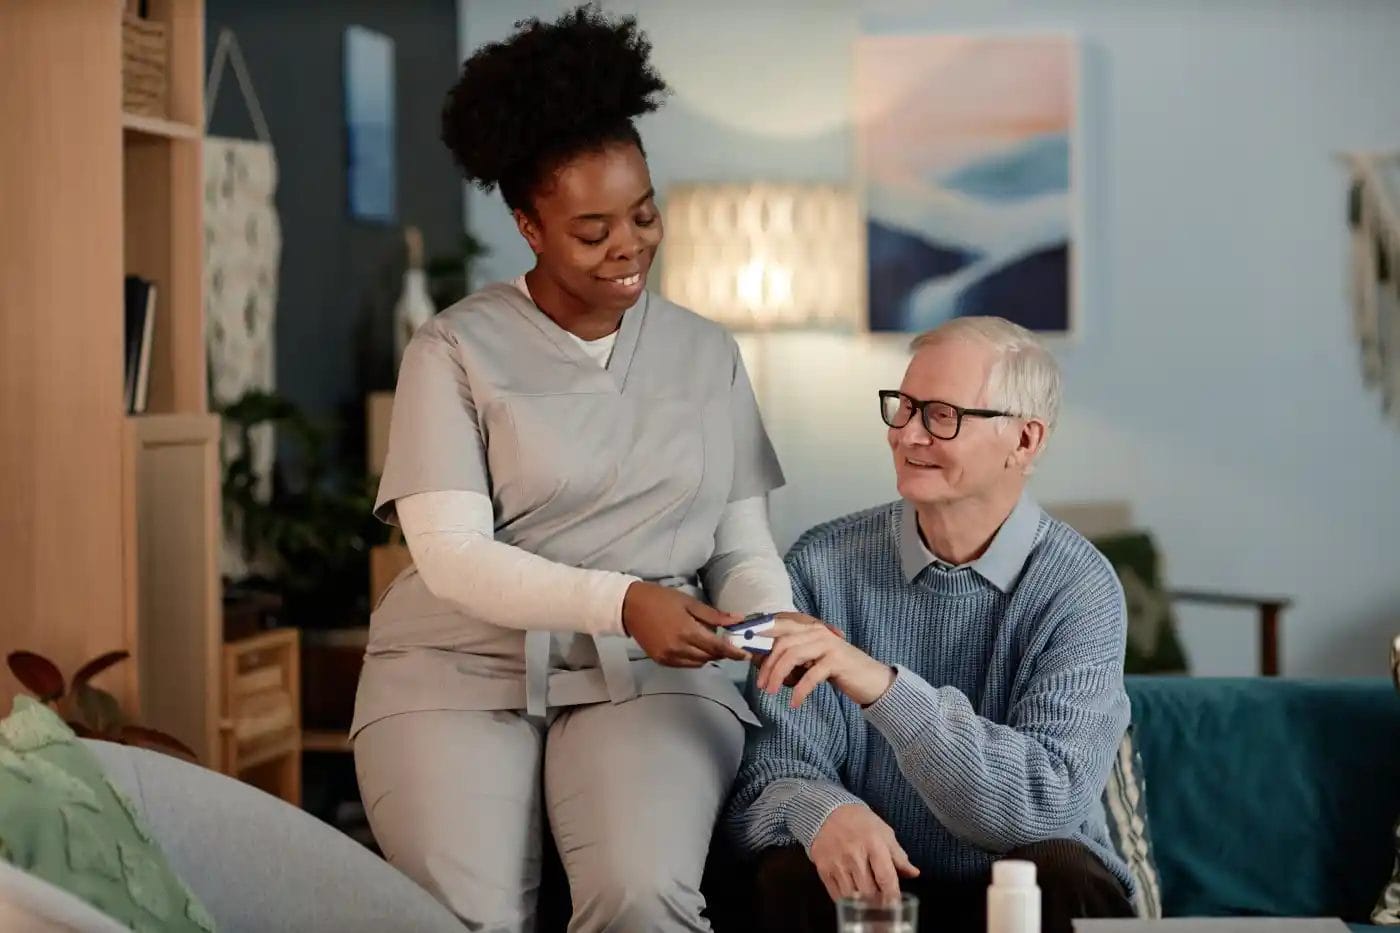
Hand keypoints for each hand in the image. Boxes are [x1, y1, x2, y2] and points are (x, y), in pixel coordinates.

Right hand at [621, 582, 748, 666]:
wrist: (629, 606)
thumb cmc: (661, 599)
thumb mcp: (689, 602)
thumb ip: (713, 615)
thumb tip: (738, 620)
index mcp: (688, 632)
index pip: (717, 647)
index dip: (734, 652)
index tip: (747, 655)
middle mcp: (679, 648)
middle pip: (709, 657)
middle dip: (722, 652)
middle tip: (730, 645)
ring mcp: (669, 657)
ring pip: (698, 663)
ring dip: (709, 656)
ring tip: (711, 643)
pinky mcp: (661, 660)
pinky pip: (685, 664)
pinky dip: (695, 659)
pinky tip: (695, 647)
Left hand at [757, 616, 895, 707]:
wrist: (872, 680)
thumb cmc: (839, 671)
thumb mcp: (812, 661)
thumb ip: (793, 658)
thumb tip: (764, 664)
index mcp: (810, 628)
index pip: (779, 627)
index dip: (759, 635)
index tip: (743, 648)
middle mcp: (817, 632)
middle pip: (782, 643)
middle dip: (767, 664)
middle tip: (761, 685)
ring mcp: (828, 644)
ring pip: (793, 655)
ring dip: (778, 675)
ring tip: (771, 692)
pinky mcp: (837, 660)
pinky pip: (811, 675)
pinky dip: (800, 690)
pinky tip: (794, 702)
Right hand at [809, 804, 919, 902]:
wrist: (826, 812)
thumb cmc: (860, 822)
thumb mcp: (883, 832)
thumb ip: (898, 855)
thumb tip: (914, 874)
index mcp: (874, 844)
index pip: (886, 878)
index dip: (893, 896)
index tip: (896, 905)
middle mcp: (854, 856)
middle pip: (869, 891)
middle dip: (879, 903)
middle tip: (883, 905)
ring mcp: (837, 864)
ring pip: (853, 897)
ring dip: (863, 904)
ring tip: (869, 904)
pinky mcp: (823, 870)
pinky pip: (837, 896)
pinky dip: (847, 902)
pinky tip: (854, 899)